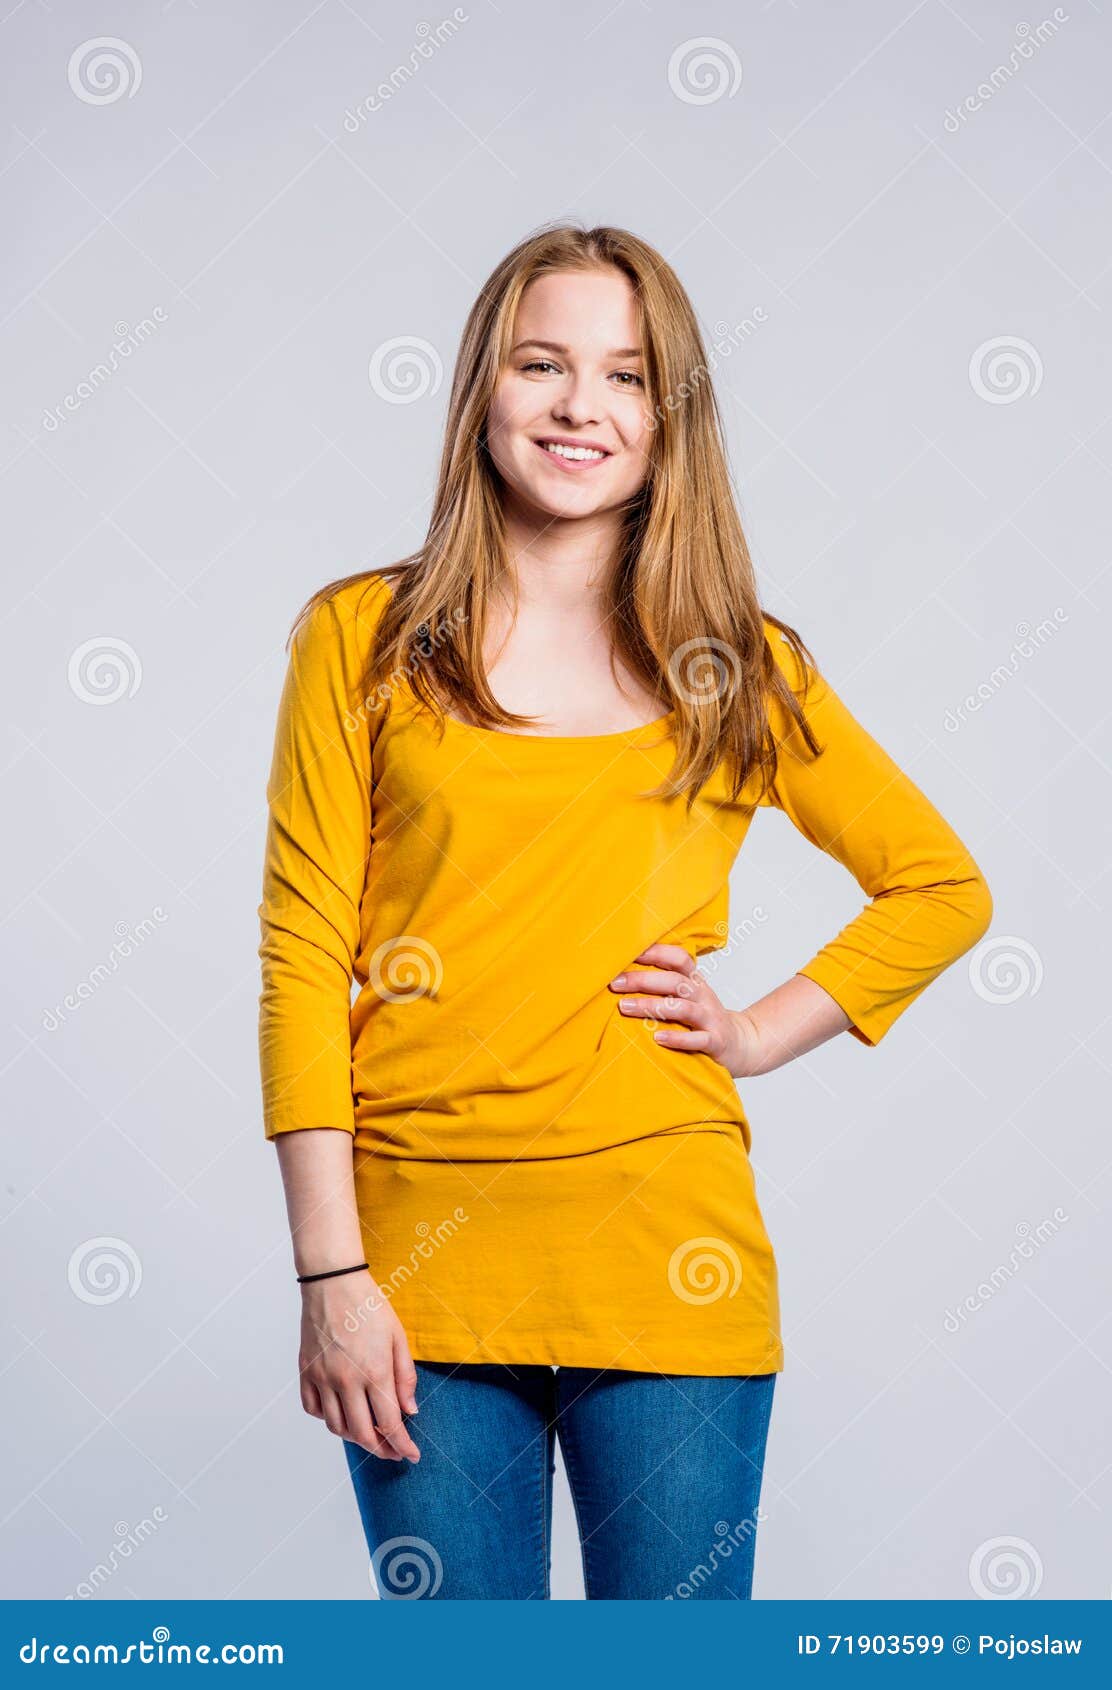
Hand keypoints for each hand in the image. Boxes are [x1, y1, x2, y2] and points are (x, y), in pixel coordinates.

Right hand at [298, 1269, 420, 1462]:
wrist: (333, 1282)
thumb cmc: (369, 1306)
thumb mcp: (398, 1337)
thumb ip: (405, 1376)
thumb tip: (409, 1411)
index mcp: (374, 1371)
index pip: (390, 1424)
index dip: (402, 1445)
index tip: (411, 1455)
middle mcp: (346, 1380)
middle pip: (362, 1434)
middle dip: (381, 1450)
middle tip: (393, 1451)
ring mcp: (322, 1378)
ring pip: (336, 1427)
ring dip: (355, 1438)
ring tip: (369, 1434)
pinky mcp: (306, 1372)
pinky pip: (314, 1409)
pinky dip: (328, 1419)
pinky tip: (342, 1413)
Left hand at [609, 942, 761, 1078]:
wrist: (741, 1045)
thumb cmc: (703, 1019)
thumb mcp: (689, 996)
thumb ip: (665, 984)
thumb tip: (623, 973)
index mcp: (695, 982)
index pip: (679, 959)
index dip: (657, 953)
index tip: (630, 952)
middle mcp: (703, 996)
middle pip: (674, 982)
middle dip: (643, 980)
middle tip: (615, 983)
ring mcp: (710, 1019)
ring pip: (682, 1008)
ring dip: (652, 1006)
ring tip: (625, 1007)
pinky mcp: (715, 1041)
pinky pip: (697, 1039)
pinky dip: (678, 1038)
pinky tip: (658, 1037)